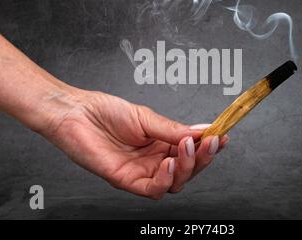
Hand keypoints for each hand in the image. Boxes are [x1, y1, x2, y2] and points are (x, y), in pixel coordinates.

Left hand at [43, 89, 228, 199]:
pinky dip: (165, 180)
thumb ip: (173, 129)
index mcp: (162, 144)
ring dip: (187, 167)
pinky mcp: (127, 181)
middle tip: (211, 142)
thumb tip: (203, 131)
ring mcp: (142, 172)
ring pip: (175, 182)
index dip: (208, 146)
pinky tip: (169, 163)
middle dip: (202, 157)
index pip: (191, 150)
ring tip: (187, 147)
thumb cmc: (108, 111)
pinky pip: (153, 190)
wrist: (78, 113)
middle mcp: (155, 161)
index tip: (222, 135)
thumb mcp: (146, 118)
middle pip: (187, 170)